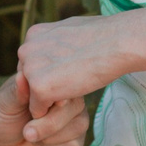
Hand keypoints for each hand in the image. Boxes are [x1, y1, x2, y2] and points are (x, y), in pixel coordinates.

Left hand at [0, 73, 89, 145]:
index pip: (68, 85)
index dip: (51, 102)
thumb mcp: (5, 102)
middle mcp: (69, 99)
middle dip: (47, 124)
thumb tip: (22, 77)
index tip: (32, 112)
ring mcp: (74, 120)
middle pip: (76, 108)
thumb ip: (17, 91)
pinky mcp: (73, 142)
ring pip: (78, 128)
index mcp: (54, 82)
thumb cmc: (0, 116)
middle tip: (26, 130)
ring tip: (32, 136)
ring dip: (49, 138)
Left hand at [17, 12, 145, 115]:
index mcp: (34, 34)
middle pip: (27, 83)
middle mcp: (26, 49)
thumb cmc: (105, 36)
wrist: (119, 42)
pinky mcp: (40, 88)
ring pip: (31, 98)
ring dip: (49, 101)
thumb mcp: (73, 32)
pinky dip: (53, 113)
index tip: (69, 74)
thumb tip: (61, 49)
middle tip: (71, 83)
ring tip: (73, 90)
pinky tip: (70, 99)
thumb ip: (58, 43)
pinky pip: (38, 111)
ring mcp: (31, 69)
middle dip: (45, 88)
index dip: (50, 75)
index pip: (31, 65)